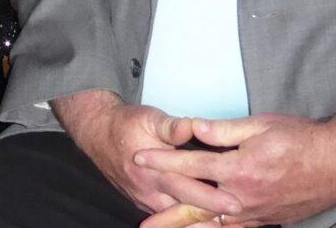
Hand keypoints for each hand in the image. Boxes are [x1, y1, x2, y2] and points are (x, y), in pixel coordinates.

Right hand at [53, 91, 240, 215]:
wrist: (97, 133)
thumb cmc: (125, 124)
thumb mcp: (149, 117)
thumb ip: (172, 126)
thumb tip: (193, 126)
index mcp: (154, 172)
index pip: (187, 188)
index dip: (212, 197)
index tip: (235, 201)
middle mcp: (150, 191)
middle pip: (186, 209)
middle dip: (213, 214)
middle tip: (238, 213)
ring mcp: (146, 200)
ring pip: (176, 216)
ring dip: (200, 218)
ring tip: (226, 219)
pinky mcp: (145, 201)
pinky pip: (168, 214)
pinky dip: (185, 219)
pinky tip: (204, 219)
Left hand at [136, 114, 335, 226]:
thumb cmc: (302, 139)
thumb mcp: (260, 125)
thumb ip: (223, 130)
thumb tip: (192, 128)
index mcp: (239, 169)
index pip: (190, 166)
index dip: (162, 162)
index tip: (140, 159)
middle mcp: (243, 197)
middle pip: (194, 206)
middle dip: (165, 211)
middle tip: (141, 220)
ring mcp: (255, 213)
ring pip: (211, 225)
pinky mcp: (266, 220)